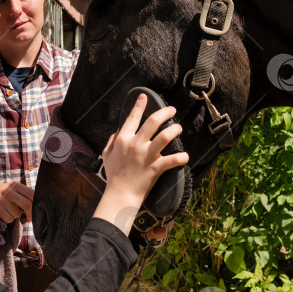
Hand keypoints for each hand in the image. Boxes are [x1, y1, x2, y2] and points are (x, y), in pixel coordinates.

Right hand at [0, 181, 33, 222]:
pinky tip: (3, 214)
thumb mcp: (11, 190)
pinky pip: (9, 219)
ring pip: (17, 214)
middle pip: (27, 205)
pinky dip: (8, 219)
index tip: (36, 210)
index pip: (32, 194)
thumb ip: (22, 194)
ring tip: (8, 211)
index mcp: (15, 185)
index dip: (36, 204)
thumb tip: (37, 204)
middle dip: (30, 214)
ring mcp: (2, 200)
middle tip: (29, 219)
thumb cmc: (1, 195)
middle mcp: (9, 191)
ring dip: (15, 216)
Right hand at [92, 93, 188, 234]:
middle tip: (172, 110)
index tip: (144, 97)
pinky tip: (185, 156)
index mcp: (123, 139)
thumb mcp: (107, 155)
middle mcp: (136, 144)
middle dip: (165, 113)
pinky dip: (181, 157)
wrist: (120, 194)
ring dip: (174, 130)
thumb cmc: (113, 175)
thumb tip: (118, 131)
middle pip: (153, 122)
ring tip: (179, 128)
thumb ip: (111, 141)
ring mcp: (147, 155)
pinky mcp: (156, 167)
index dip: (139, 105)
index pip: (132, 118)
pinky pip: (172, 160)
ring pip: (165, 136)